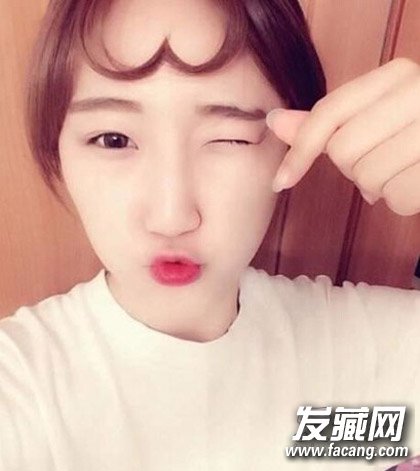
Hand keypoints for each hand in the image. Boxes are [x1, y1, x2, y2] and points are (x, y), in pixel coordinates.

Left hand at [265, 57, 419, 215]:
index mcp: (396, 75)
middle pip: (344, 151)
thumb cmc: (413, 134)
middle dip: (353, 168)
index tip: (281, 181)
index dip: (300, 152)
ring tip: (401, 170)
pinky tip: (415, 183)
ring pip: (368, 177)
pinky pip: (397, 198)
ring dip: (378, 186)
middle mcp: (419, 92)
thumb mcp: (369, 119)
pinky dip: (401, 201)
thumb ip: (324, 123)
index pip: (328, 114)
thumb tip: (275, 122)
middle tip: (379, 161)